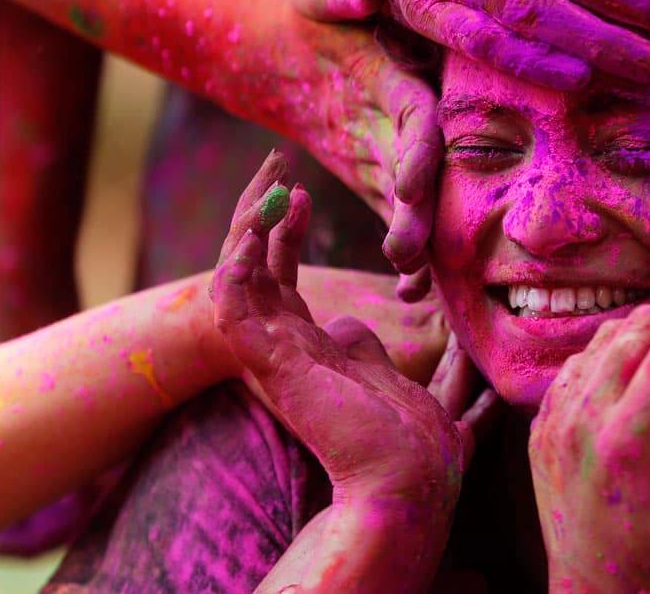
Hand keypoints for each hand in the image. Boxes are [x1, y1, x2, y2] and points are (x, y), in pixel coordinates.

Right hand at [208, 153, 463, 508]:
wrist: (406, 481)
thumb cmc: (413, 445)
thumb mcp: (409, 381)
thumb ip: (399, 355)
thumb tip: (417, 335)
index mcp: (310, 349)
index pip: (282, 279)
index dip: (283, 234)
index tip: (299, 192)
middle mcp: (284, 346)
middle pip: (255, 267)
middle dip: (258, 216)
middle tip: (274, 169)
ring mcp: (272, 352)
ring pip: (237, 275)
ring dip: (245, 226)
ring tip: (265, 185)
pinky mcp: (267, 358)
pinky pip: (232, 302)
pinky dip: (234, 263)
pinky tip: (252, 229)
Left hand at [283, 0, 440, 294]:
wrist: (285, 52)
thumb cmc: (305, 15)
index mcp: (405, 81)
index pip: (422, 118)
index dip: (420, 150)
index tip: (407, 184)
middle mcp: (412, 125)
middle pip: (428, 172)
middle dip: (422, 212)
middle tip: (406, 251)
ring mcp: (399, 158)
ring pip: (418, 205)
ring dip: (418, 243)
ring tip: (410, 280)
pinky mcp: (382, 183)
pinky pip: (399, 222)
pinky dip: (410, 256)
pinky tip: (410, 293)